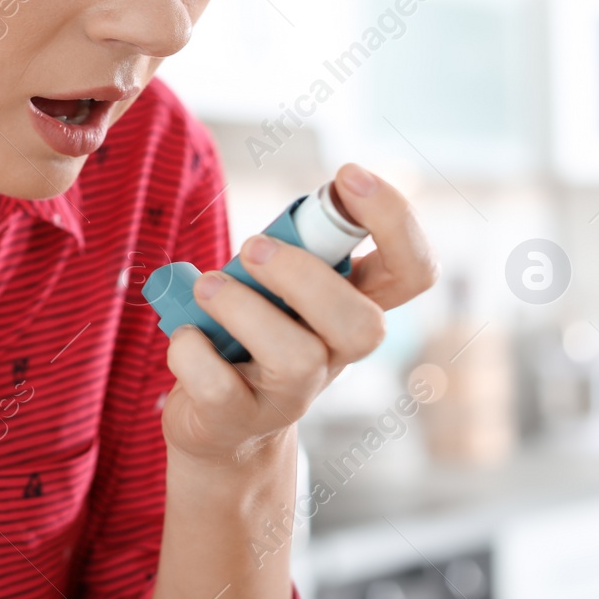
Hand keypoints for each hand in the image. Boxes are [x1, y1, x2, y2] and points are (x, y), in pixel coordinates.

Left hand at [160, 162, 438, 468]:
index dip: (395, 220)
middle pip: (364, 326)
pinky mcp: (238, 420)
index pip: (413, 271)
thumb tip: (277, 229)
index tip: (347, 174)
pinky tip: (185, 335)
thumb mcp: (275, 287)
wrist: (218, 424)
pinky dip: (192, 352)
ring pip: (297, 358)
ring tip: (207, 287)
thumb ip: (286, 252)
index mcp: (352, 308)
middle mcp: (334, 356)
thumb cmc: (247, 335)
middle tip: (253, 246)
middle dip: (306, 276)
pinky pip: (222, 389)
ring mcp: (291, 395)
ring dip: (245, 309)